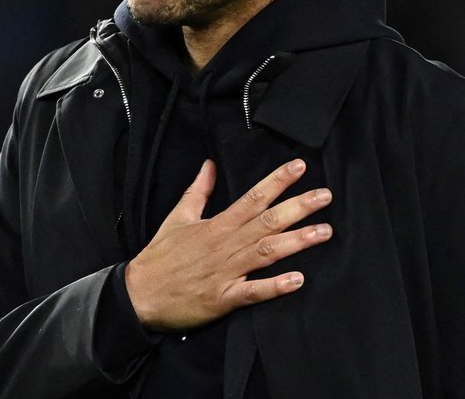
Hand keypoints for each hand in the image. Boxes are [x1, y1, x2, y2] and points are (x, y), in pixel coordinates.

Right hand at [124, 158, 332, 331]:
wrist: (139, 295)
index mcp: (216, 225)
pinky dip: (274, 286)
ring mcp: (226, 272)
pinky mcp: (223, 298)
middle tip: (326, 195)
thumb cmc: (160, 257)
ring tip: (324, 232)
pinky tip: (297, 280)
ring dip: (297, 242)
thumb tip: (209, 165)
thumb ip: (197, 192)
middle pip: (267, 222)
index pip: (252, 198)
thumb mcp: (177, 218)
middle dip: (298, 207)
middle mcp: (225, 245)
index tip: (300, 167)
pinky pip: (253, 292)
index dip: (277, 181)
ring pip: (266, 252)